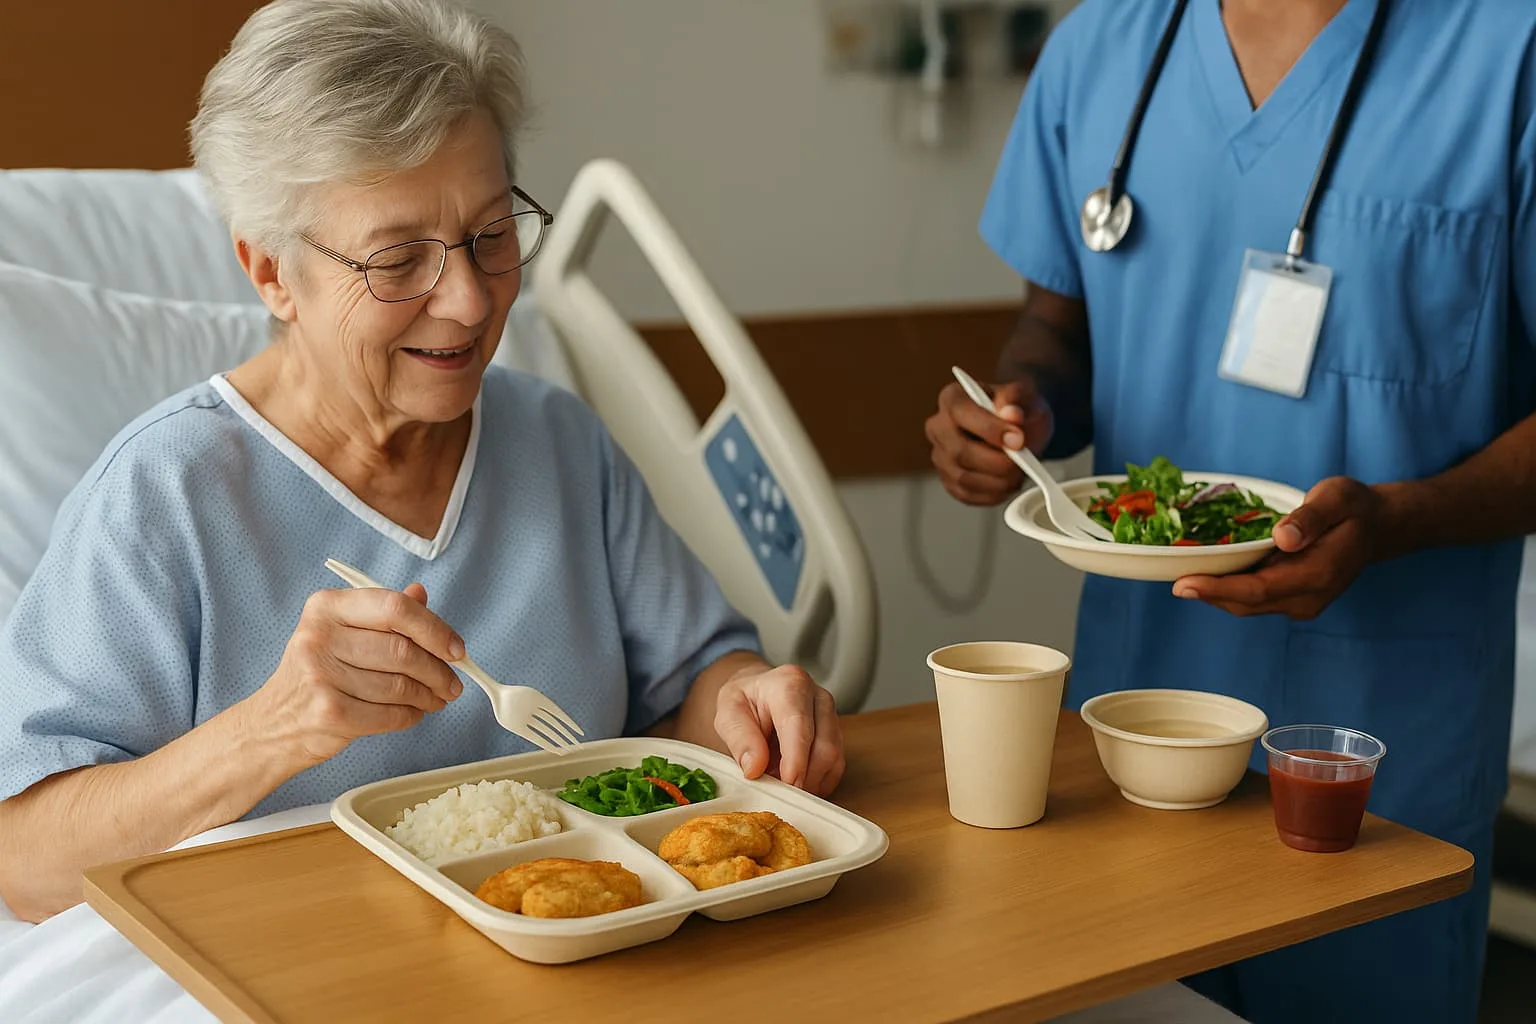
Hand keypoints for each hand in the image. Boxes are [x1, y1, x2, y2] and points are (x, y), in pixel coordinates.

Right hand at [250, 583, 464, 767]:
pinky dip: (410, 717)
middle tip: (453, 683)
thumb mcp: (341, 634)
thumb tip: (421, 593)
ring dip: (428, 696)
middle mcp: (319, 636)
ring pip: (400, 685)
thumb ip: (382, 614)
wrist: (271, 725)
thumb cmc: (316, 676)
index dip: (435, 629)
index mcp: (326, 607)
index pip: (395, 608)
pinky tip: (412, 714)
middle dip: (438, 670)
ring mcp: (320, 675)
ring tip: (435, 699)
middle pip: (402, 650)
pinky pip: (390, 714)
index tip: (457, 649)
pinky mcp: (328, 712)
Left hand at [712, 664, 844, 795]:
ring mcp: (832, 715)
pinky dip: (817, 782)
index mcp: (790, 685)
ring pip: (834, 760)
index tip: (786, 786)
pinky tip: (796, 781)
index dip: (796, 761)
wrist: (758, 693)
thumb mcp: (728, 715)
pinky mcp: (838, 734)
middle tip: (776, 791)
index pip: (799, 727)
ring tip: (781, 782)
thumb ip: (740, 740)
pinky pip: (836, 767)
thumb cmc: (744, 702)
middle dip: (803, 777)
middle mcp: (819, 697)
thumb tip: (754, 769)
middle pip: (824, 747)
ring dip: (809, 781)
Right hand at [926, 376, 1053, 505]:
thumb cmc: (1018, 410)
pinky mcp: (949, 481)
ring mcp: (940, 456)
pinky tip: (1008, 484)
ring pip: (963, 477)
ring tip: (1019, 473)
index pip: (961, 412)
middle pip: (958, 451)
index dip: (990, 429)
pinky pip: (966, 495)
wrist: (1019, 431)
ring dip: (997, 481)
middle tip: (1022, 462)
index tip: (1018, 440)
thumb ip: (1018, 400)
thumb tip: (1011, 414)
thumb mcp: (1025, 396)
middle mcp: (938, 427)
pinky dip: (992, 495)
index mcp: (952, 398)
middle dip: (996, 462)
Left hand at [1173, 477, 1386, 619]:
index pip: (1258, 590)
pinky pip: (1254, 598)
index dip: (1218, 589)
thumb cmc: (1353, 508)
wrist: (1377, 527)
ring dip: (1215, 593)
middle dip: (1208, 593)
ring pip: (1246, 604)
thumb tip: (1282, 538)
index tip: (1183, 585)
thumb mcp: (1337, 498)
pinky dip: (1229, 588)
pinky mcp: (1293, 599)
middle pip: (1246, 603)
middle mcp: (1307, 598)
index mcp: (1318, 574)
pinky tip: (1208, 572)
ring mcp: (1300, 603)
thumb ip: (1310, 517)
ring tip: (1182, 575)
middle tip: (1171, 580)